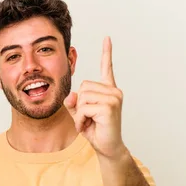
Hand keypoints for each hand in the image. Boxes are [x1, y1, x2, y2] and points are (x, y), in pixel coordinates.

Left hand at [64, 36, 126, 158]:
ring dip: (79, 114)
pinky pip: (84, 108)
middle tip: (87, 118)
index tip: (107, 37)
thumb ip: (73, 102)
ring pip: (82, 97)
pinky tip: (89, 126)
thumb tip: (71, 95)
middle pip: (83, 86)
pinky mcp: (110, 107)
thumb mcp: (79, 114)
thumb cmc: (95, 130)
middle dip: (79, 105)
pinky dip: (80, 119)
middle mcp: (114, 91)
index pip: (106, 67)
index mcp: (108, 89)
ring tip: (88, 122)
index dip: (106, 53)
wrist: (107, 147)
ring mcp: (114, 98)